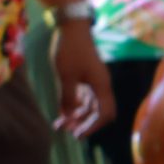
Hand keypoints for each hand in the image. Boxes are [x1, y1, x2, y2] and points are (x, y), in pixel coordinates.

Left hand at [51, 20, 113, 136]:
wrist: (71, 28)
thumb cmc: (70, 51)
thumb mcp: (66, 76)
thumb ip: (68, 98)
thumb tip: (68, 117)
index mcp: (101, 86)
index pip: (104, 113)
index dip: (92, 126)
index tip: (77, 134)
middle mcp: (100, 86)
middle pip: (98, 112)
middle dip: (84, 123)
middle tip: (68, 132)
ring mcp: (93, 81)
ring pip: (89, 105)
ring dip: (77, 116)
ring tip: (60, 125)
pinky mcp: (86, 77)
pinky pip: (83, 97)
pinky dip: (74, 106)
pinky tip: (62, 112)